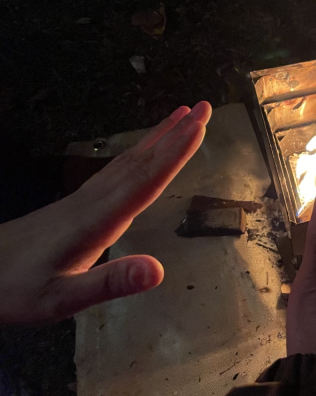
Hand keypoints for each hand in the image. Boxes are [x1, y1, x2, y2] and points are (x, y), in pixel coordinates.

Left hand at [0, 101, 211, 323]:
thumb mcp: (61, 299)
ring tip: (183, 115)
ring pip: (129, 160)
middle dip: (176, 134)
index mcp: (97, 220)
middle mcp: (94, 200)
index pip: (145, 180)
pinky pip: (117, 168)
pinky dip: (139, 152)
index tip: (201, 127)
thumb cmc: (15, 289)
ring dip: (159, 137)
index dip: (176, 153)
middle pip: (142, 161)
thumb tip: (159, 271)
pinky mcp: (77, 202)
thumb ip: (110, 284)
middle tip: (205, 108)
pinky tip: (144, 152)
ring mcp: (84, 198)